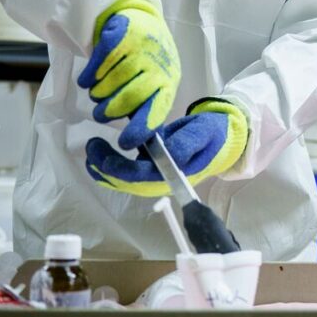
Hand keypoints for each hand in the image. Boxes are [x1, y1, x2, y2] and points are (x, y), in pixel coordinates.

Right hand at [78, 0, 180, 148]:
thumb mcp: (155, 81)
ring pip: (111, 83)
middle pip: (128, 99)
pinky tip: (87, 80)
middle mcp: (157, 66)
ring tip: (96, 92)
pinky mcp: (123, 35)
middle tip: (100, 114)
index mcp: (168, 83)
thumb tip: (136, 139)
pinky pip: (100, 63)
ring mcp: (141, 49)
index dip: (140, 129)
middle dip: (108, 111)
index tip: (124, 143)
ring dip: (98, 93)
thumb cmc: (147, 59)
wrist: (139, 17)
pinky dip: (90, 76)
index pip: (156, 111)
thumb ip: (147, 105)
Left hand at [84, 100, 248, 196]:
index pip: (140, 178)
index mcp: (174, 176)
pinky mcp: (153, 165)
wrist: (224, 135)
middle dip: (105, 167)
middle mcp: (162, 180)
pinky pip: (128, 169)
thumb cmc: (215, 134)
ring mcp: (156, 175)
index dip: (118, 169)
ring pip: (124, 179)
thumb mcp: (204, 133)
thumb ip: (186, 143)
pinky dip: (112, 162)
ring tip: (92, 148)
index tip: (102, 153)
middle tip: (92, 145)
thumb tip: (168, 154)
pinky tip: (101, 150)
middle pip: (127, 182)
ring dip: (104, 167)